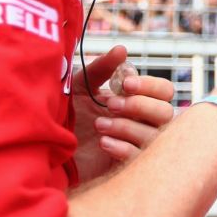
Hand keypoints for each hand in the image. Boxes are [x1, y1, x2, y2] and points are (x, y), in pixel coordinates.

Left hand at [70, 45, 173, 181]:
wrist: (49, 146)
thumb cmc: (68, 113)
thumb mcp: (82, 85)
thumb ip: (103, 68)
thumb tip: (122, 49)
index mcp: (137, 99)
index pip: (165, 91)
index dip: (151, 86)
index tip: (126, 84)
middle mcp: (143, 121)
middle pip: (167, 112)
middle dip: (139, 106)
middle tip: (111, 105)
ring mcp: (137, 144)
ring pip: (154, 136)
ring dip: (127, 127)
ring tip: (99, 126)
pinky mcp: (128, 166)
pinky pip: (140, 158)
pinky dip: (123, 148)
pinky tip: (103, 143)